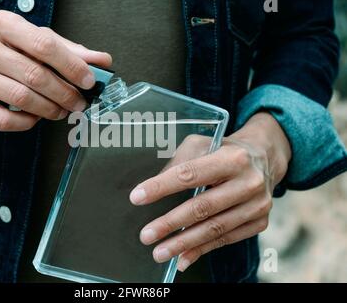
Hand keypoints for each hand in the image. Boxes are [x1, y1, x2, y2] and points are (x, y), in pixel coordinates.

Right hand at [0, 10, 111, 130]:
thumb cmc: (2, 51)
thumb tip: (102, 61)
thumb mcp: (33, 41)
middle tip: (79, 102)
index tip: (89, 81)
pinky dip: (27, 122)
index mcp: (2, 24)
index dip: (72, 66)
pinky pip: (4, 120)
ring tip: (61, 111)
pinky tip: (36, 118)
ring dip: (50, 109)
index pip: (44, 45)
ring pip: (21, 98)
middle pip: (35, 75)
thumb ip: (68, 51)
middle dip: (65, 93)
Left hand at [129, 112, 290, 271]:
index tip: (137, 198)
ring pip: (214, 228)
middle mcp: (248, 182)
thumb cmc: (224, 151)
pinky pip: (226, 239)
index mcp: (231, 158)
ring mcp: (257, 205)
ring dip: (183, 243)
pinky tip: (183, 258)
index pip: (189, 174)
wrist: (265, 159)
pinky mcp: (259, 222)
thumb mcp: (202, 145)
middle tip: (146, 235)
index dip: (161, 187)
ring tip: (160, 252)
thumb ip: (179, 162)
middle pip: (202, 207)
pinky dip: (202, 250)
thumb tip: (153, 189)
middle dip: (170, 223)